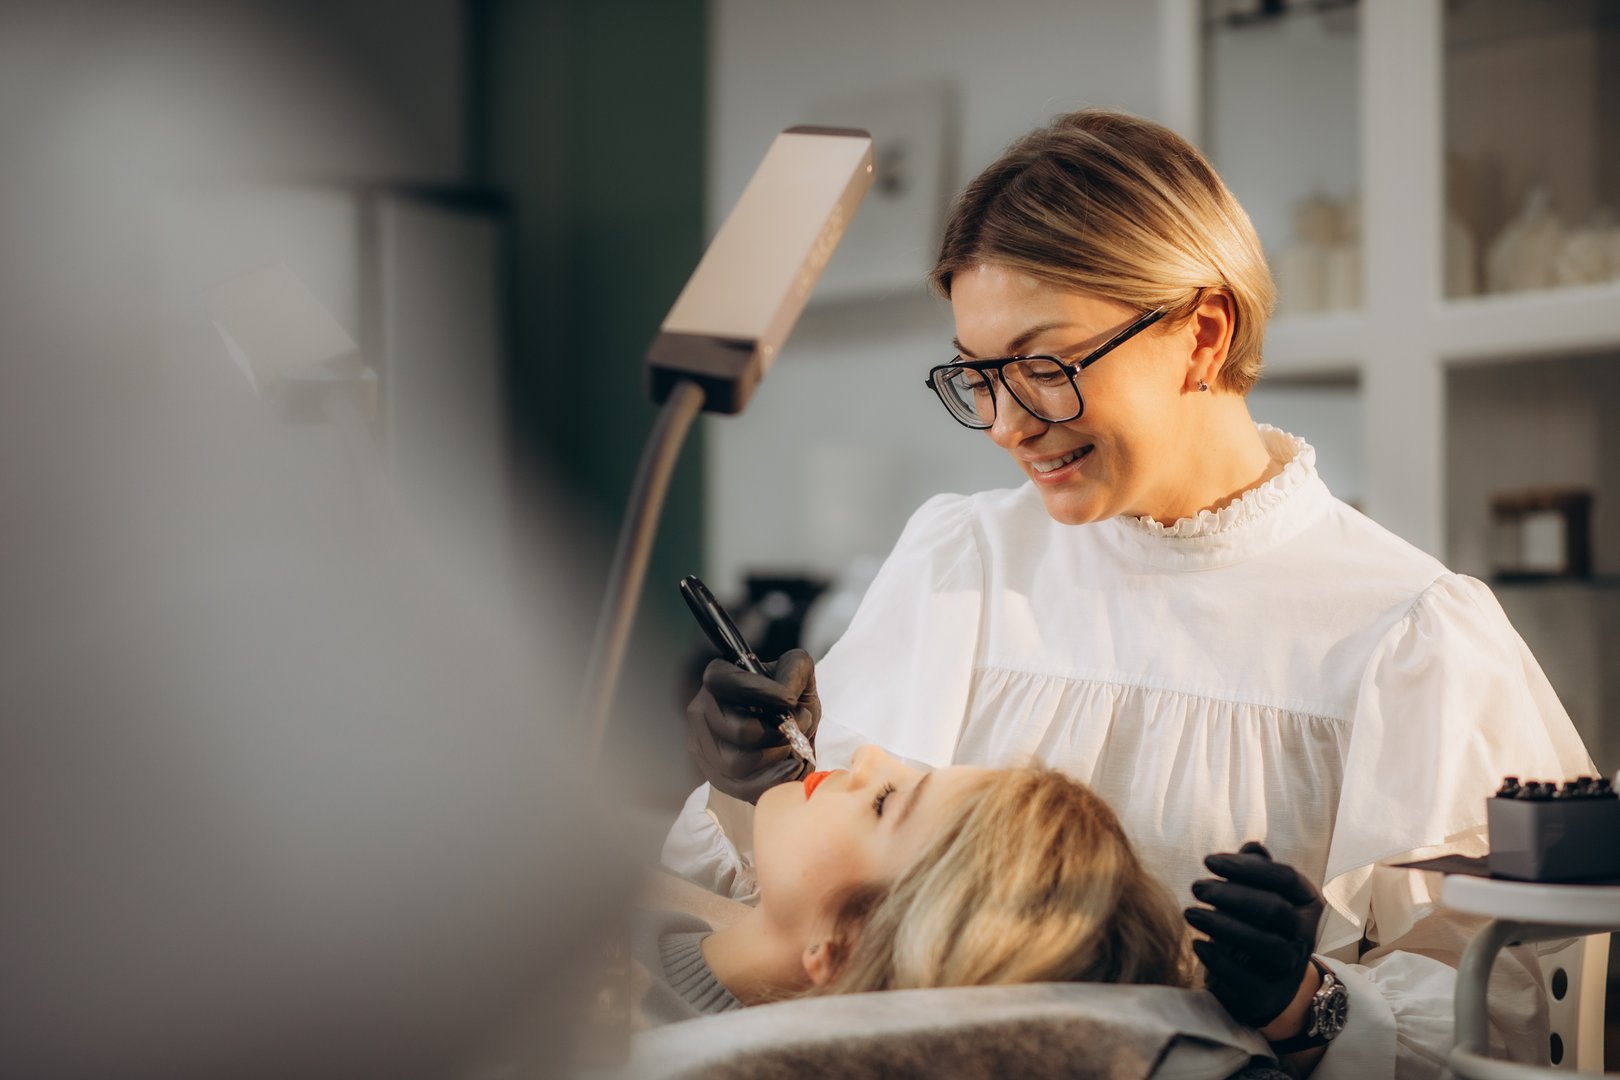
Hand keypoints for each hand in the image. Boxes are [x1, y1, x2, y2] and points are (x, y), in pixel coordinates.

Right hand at [685, 648, 819, 803]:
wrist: (784, 726)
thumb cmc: (786, 698)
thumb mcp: (797, 672)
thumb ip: (795, 672)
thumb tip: (786, 696)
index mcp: (718, 677)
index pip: (725, 683)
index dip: (759, 692)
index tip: (790, 700)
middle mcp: (701, 710)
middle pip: (740, 731)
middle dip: (777, 734)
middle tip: (795, 731)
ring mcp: (702, 745)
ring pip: (739, 764)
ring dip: (775, 759)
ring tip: (791, 748)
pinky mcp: (713, 774)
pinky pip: (741, 788)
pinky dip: (772, 781)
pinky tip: (790, 768)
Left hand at [1184, 841, 1323, 1028]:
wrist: (1260, 986)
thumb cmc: (1253, 927)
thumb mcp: (1255, 896)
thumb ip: (1254, 870)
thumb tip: (1252, 847)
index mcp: (1306, 904)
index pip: (1285, 877)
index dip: (1247, 867)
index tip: (1208, 860)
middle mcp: (1305, 936)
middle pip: (1275, 910)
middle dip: (1232, 896)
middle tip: (1196, 887)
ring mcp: (1290, 969)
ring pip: (1266, 944)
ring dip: (1223, 926)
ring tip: (1190, 913)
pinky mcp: (1269, 997)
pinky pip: (1248, 980)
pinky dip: (1220, 961)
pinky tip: (1197, 945)